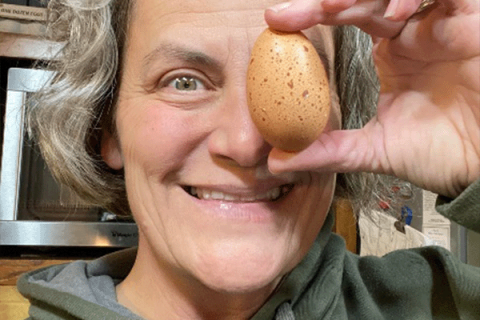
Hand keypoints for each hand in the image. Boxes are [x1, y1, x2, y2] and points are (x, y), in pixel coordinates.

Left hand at [265, 0, 479, 197]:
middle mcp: (413, 32)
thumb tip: (278, 161)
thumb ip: (330, 150)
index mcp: (393, 53)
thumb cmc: (443, 153)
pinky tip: (393, 15)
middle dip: (322, 1)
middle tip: (285, 15)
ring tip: (329, 9)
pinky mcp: (470, 18)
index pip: (347, 18)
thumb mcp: (375, 150)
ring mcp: (441, 22)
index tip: (275, 23)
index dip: (312, 14)